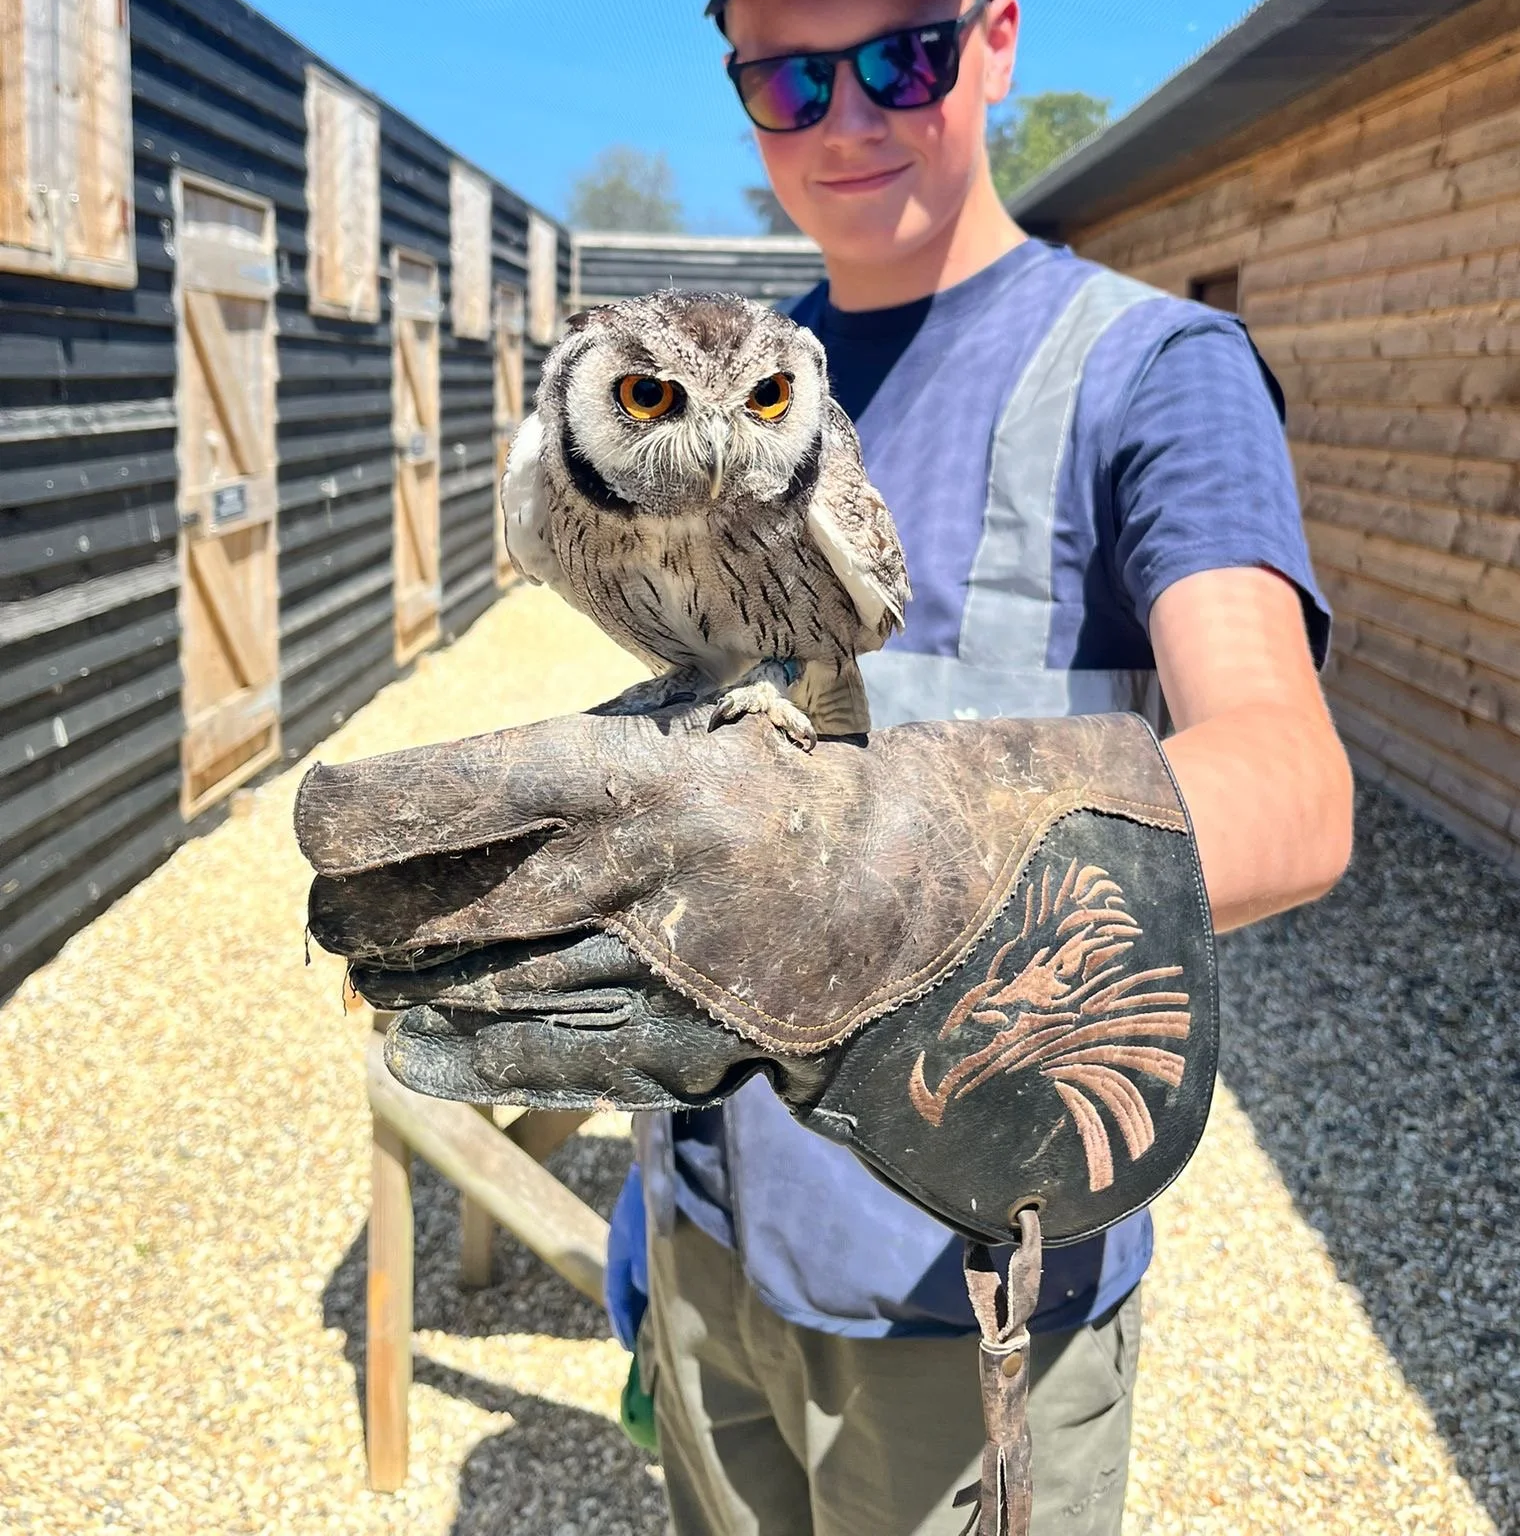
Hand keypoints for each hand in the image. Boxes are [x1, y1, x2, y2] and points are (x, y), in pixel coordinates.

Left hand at [298, 706, 1216, 1247]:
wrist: (928, 901)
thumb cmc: (790, 787)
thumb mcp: (691, 731)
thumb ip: (578, 763)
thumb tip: (438, 808)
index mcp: (642, 777)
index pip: (465, 790)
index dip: (368, 810)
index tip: (319, 821)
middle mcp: (640, 880)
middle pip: (446, 903)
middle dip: (362, 908)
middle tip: (328, 903)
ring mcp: (658, 978)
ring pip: (479, 984)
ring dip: (400, 976)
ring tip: (359, 963)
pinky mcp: (679, 1052)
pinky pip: (540, 1059)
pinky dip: (462, 1053)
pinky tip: (407, 1047)